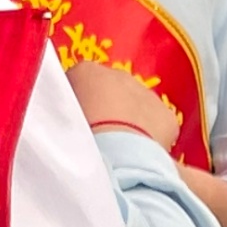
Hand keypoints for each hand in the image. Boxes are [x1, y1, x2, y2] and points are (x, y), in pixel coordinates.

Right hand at [65, 59, 182, 150]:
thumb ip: (64, 110)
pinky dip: (152, 137)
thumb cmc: (76, 138)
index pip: (80, 81)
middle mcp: (119, 75)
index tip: (76, 122)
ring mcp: (147, 94)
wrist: (113, 155)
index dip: (78, 103)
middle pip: (111, 91)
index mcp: (85, 72)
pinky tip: (140, 155)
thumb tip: (68, 118)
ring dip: (130, 122)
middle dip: (107, 110)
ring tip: (119, 149)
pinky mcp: (167, 117)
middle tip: (99, 137)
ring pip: (137, 106)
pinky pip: (159, 125)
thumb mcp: (59, 119)